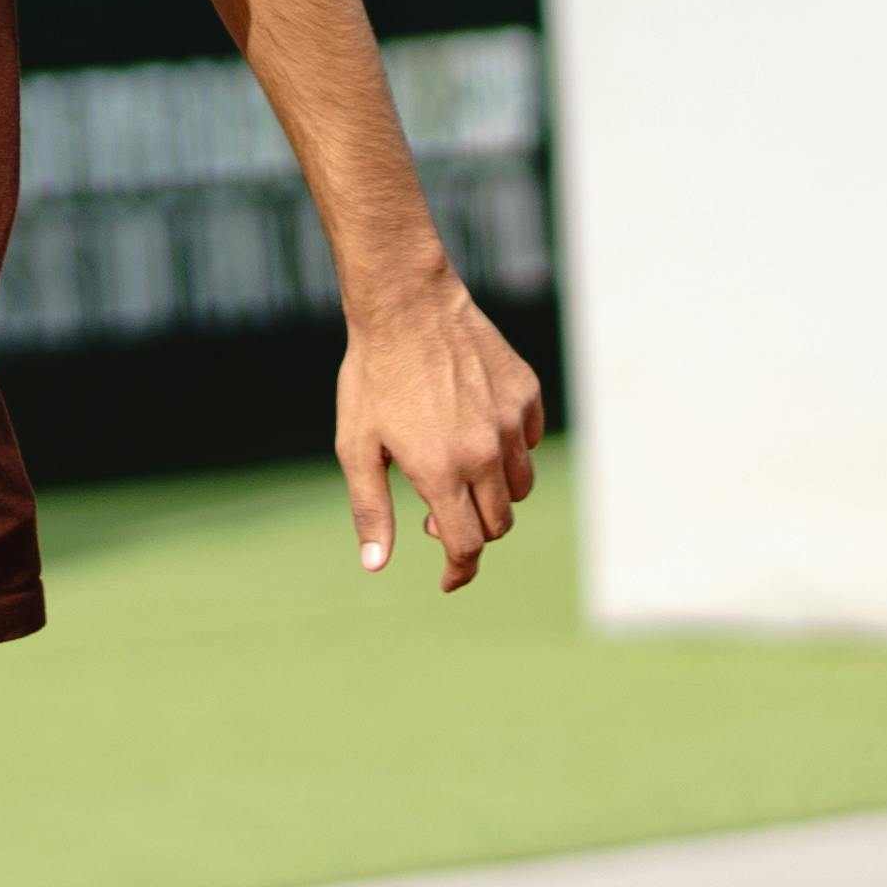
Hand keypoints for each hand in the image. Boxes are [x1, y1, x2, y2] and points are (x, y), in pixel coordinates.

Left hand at [336, 277, 546, 590]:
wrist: (407, 306)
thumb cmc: (373, 376)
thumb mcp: (355, 446)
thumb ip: (370, 509)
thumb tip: (375, 565)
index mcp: (441, 471)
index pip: (466, 545)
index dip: (459, 571)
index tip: (449, 580)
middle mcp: (484, 451)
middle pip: (497, 523)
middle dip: (470, 531)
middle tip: (435, 513)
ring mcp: (511, 421)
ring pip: (520, 487)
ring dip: (493, 496)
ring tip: (457, 474)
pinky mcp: (526, 395)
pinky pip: (530, 443)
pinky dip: (510, 452)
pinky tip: (477, 434)